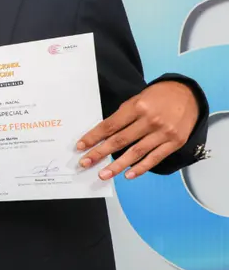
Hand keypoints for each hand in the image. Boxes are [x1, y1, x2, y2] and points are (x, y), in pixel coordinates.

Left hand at [77, 81, 198, 179]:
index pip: (110, 125)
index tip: (80, 146)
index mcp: (137, 107)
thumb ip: (123, 116)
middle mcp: (150, 120)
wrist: (188, 94)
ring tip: (103, 175)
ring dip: (117, 166)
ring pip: (136, 152)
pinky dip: (140, 168)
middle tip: (85, 163)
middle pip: (120, 140)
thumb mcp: (137, 100)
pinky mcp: (175, 143)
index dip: (93, 137)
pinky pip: (155, 158)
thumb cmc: (158, 97)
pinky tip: (127, 175)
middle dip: (100, 153)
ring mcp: (164, 133)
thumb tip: (103, 135)